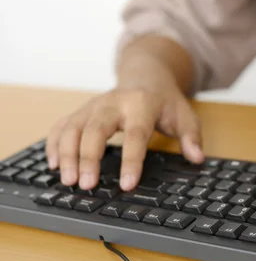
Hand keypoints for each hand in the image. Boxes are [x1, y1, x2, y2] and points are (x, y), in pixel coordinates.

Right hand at [45, 84, 203, 190]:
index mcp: (142, 104)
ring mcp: (94, 105)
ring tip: (67, 180)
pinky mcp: (82, 110)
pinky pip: (62, 125)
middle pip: (96, 129)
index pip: (135, 135)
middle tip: (86, 185)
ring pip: (74, 127)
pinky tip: (53, 164)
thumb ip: (192, 137)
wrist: (147, 75)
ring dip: (67, 154)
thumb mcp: (185, 116)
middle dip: (88, 157)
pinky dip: (54, 143)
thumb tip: (197, 158)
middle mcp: (114, 102)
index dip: (131, 161)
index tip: (127, 184)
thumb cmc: (165, 102)